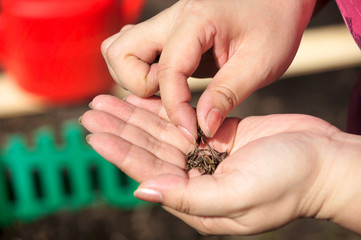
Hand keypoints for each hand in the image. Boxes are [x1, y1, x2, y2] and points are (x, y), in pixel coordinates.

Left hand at [81, 94, 360, 234]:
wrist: (324, 161)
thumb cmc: (289, 182)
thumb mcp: (239, 195)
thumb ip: (189, 198)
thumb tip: (141, 190)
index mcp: (198, 201)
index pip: (149, 172)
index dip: (119, 151)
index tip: (94, 134)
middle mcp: (198, 180)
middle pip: (150, 151)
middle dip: (120, 130)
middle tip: (91, 111)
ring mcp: (209, 157)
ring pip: (163, 134)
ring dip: (136, 118)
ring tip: (108, 102)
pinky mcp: (220, 136)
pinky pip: (184, 122)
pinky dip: (163, 111)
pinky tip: (143, 102)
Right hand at [101, 0, 315, 141]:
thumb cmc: (275, 24)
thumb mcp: (260, 62)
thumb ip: (227, 95)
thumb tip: (202, 127)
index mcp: (196, 21)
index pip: (166, 70)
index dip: (174, 108)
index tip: (192, 132)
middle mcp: (171, 19)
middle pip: (120, 52)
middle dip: (139, 85)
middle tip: (171, 98)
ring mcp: (166, 25)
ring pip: (120, 50)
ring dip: (136, 78)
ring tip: (171, 90)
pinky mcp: (168, 36)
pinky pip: (136, 53)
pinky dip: (142, 72)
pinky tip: (171, 83)